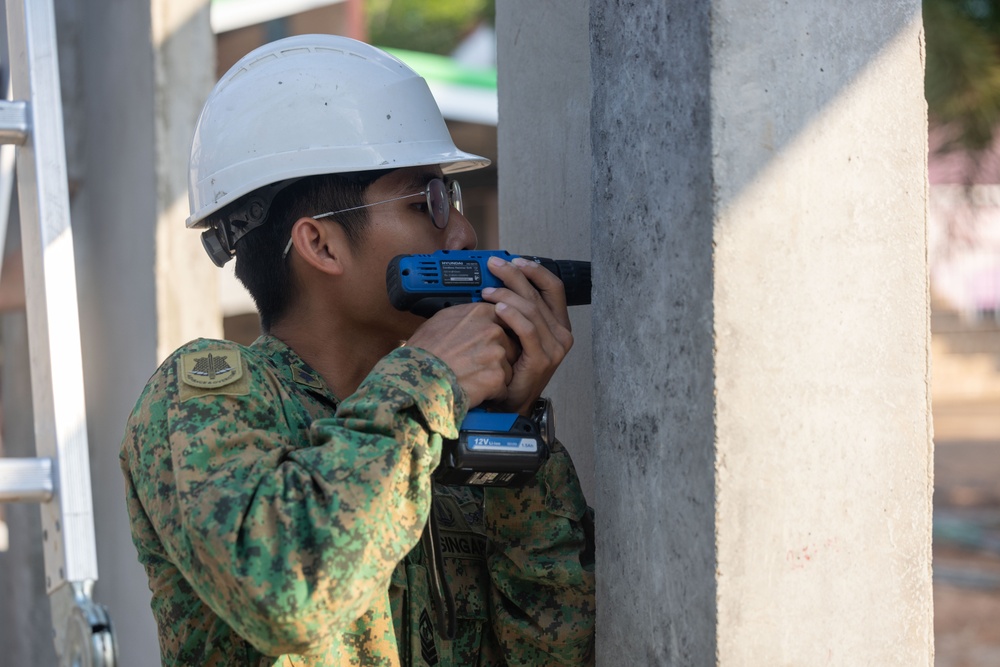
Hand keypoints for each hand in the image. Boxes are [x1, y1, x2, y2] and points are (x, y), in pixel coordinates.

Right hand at [405, 302, 517, 407]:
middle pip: (509, 344)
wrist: (416, 377)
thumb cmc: (423, 351)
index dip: (497, 335)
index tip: (491, 343)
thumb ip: (464, 315)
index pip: (504, 319)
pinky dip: (492, 394)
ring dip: (495, 375)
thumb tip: (472, 315)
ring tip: (473, 379)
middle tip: (477, 365)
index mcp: (480, 313)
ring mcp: (496, 354)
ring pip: (508, 367)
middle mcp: (493, 331)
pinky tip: (475, 392)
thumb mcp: (440, 320)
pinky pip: (503, 388)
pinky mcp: (496, 377)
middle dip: (498, 357)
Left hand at [479, 255, 573, 414]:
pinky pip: (527, 330)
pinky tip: (497, 309)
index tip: (515, 260)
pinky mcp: (542, 359)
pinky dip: (512, 316)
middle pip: (538, 294)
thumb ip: (517, 311)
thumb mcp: (518, 335)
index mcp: (558, 324)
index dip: (535, 270)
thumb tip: (499, 282)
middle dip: (514, 275)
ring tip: (486, 291)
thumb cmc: (512, 368)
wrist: (512, 402)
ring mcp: (554, 347)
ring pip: (531, 309)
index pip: (553, 287)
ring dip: (506, 295)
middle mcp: (561, 333)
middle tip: (492, 266)